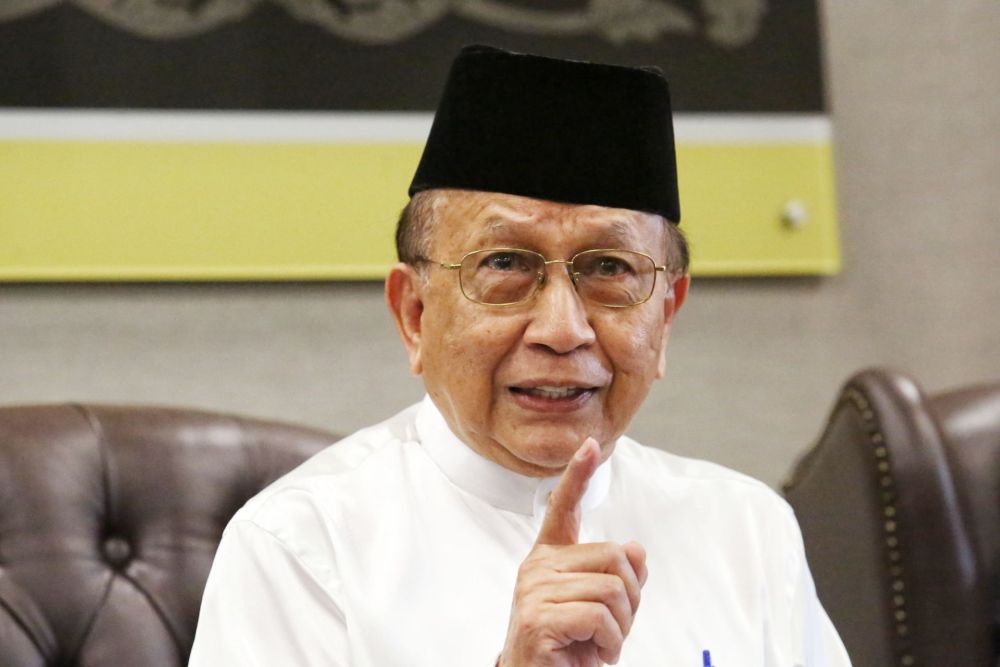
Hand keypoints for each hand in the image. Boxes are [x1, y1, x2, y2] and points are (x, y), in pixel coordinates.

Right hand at [498, 438, 647, 666]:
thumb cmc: (569, 649)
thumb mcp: (602, 609)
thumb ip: (617, 577)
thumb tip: (635, 549)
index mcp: (549, 559)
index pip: (563, 508)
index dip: (578, 475)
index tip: (590, 444)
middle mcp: (537, 567)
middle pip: (615, 557)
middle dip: (631, 597)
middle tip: (613, 628)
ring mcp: (533, 591)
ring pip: (612, 588)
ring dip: (621, 627)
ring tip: (600, 644)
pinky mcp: (537, 618)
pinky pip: (599, 617)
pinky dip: (610, 642)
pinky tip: (592, 653)